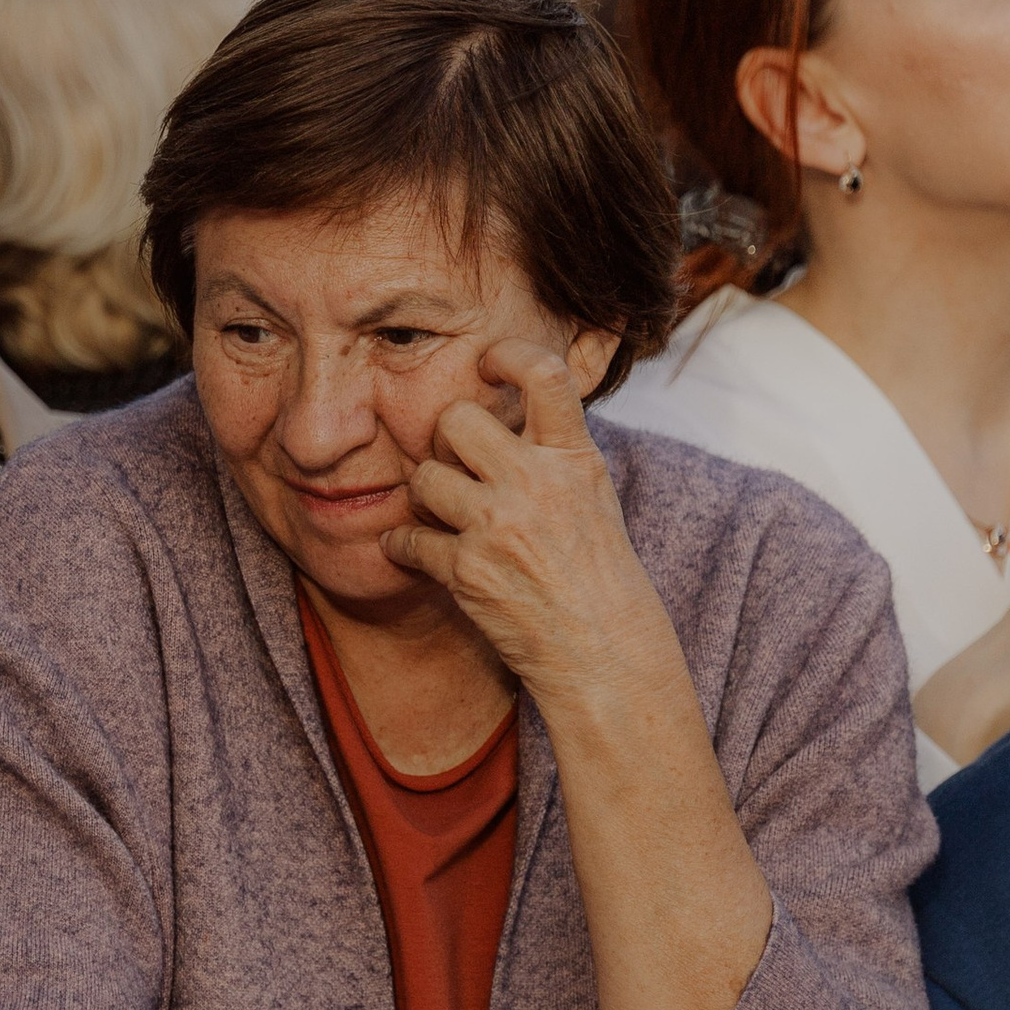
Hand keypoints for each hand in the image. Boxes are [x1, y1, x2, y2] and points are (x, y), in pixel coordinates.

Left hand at [385, 343, 665, 702]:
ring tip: (443, 519)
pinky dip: (403, 549)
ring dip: (424, 499)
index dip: (506, 355)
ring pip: (423, 477)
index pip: (542, 374)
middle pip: (455, 419)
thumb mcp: (593, 497)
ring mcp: (499, 525)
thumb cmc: (599, 577)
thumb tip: (510, 410)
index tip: (486, 363)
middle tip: (455, 466)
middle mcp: (536, 482)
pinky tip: (416, 555)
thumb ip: (554, 453)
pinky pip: (406, 540)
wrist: (606, 654)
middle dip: (444, 441)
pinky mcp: (467, 570)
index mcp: (574, 459)